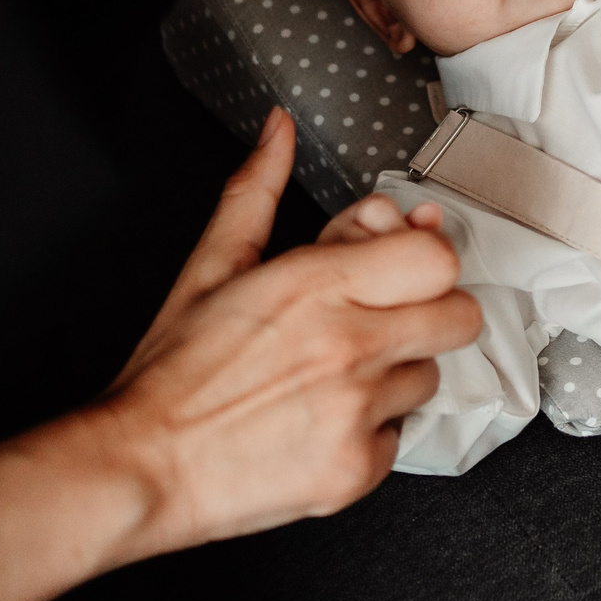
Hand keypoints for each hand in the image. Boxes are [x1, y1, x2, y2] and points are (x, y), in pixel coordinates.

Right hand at [0, 110, 479, 600]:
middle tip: (383, 318)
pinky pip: (400, 435)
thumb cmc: (173, 373)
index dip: (421, 257)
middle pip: (459, 316)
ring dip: (396, 371)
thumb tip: (278, 131)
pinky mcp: (357, 470)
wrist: (141, 466)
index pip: (437, 256)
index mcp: (316, 284)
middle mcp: (347, 345)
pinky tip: (324, 418)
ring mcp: (356, 411)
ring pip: (430, 376)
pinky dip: (371, 429)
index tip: (397, 268)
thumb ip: (258, 190)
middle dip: (428, 311)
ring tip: (336, 375)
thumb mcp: (211, 266)